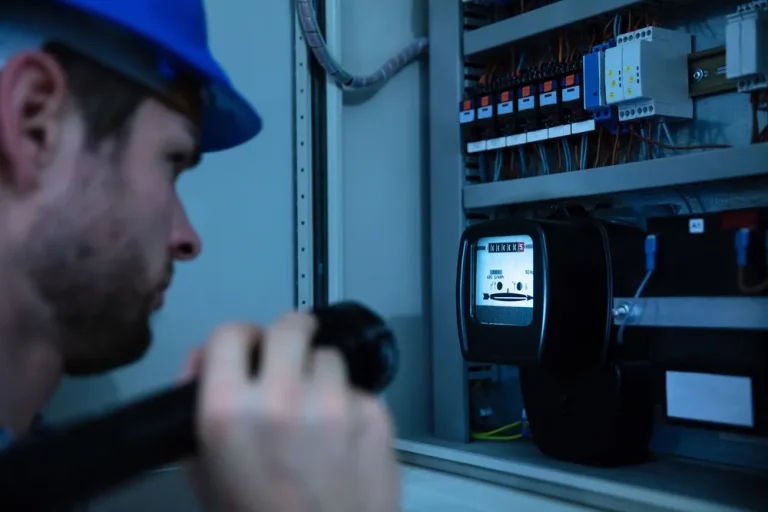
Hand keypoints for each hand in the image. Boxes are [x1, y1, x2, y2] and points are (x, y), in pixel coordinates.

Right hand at [189, 312, 399, 511]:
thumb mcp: (206, 476)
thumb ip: (197, 412)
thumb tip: (203, 363)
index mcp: (228, 412)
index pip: (229, 333)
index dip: (238, 339)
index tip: (247, 346)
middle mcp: (282, 398)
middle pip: (289, 326)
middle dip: (288, 337)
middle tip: (289, 354)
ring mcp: (334, 404)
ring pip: (329, 356)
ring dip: (320, 375)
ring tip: (317, 414)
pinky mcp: (374, 415)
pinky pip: (359, 390)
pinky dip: (350, 405)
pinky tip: (343, 438)